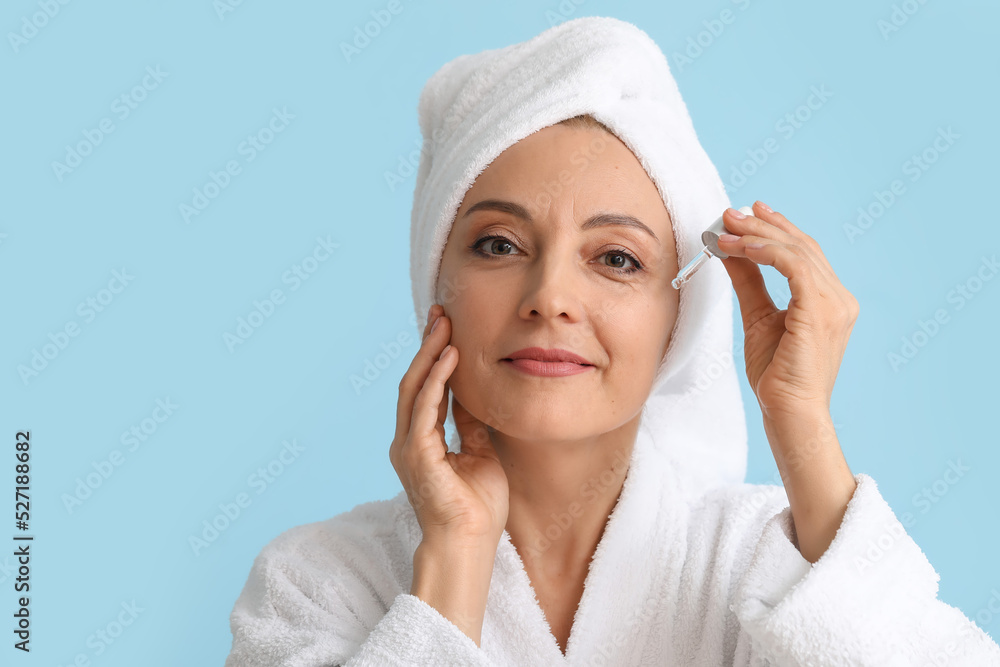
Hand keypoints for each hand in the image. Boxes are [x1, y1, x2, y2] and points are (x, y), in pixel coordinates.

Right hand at [389, 304, 509, 546]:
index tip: (446, 326)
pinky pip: (425, 408)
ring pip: (414, 388)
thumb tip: (472, 394)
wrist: (470, 544)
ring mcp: (408, 447)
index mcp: (420, 441)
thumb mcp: (478, 452)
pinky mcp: (416, 454)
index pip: (425, 388)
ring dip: (429, 353)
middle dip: (427, 345)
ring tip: (444, 324)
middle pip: (414, 381)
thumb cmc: (477, 506)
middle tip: (441, 313)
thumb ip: (468, 423)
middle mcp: (408, 440)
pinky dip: (437, 379)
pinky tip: (449, 357)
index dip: (434, 356)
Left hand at [716, 201, 859, 419]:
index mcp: (829, 300)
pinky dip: (767, 252)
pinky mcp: (821, 310)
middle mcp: (839, 298)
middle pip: (801, 246)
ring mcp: (835, 303)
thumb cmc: (776, 374)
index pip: (804, 252)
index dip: (777, 228)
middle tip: (730, 213)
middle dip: (763, 225)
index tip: (748, 212)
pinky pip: (794, 267)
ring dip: (757, 235)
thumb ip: (750, 283)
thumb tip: (732, 253)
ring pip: (797, 251)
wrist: (789, 410)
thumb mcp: (758, 317)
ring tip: (727, 227)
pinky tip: (741, 247)